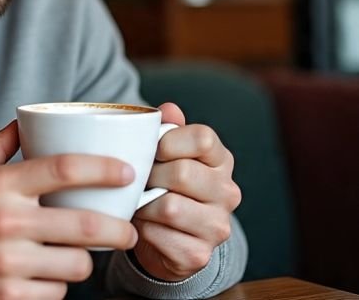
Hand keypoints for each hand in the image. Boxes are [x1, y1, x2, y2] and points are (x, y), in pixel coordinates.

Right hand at [0, 120, 138, 299]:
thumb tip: (23, 121)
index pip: (64, 168)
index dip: (104, 169)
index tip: (126, 172)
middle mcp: (6, 222)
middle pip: (86, 224)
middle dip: (120, 230)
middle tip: (128, 230)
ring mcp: (7, 264)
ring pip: (77, 265)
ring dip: (83, 261)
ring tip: (76, 255)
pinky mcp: (7, 298)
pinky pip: (55, 294)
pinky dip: (56, 287)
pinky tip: (45, 276)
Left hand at [131, 103, 241, 281]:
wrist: (167, 237)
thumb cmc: (163, 183)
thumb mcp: (166, 152)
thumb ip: (167, 128)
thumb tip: (168, 109)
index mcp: (221, 160)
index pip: (202, 138)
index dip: (168, 140)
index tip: (151, 149)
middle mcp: (227, 192)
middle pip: (182, 172)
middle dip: (150, 175)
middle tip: (138, 179)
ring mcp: (218, 226)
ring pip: (170, 207)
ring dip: (143, 204)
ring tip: (136, 200)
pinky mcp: (199, 254)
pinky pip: (160, 236)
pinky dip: (141, 229)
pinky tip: (141, 224)